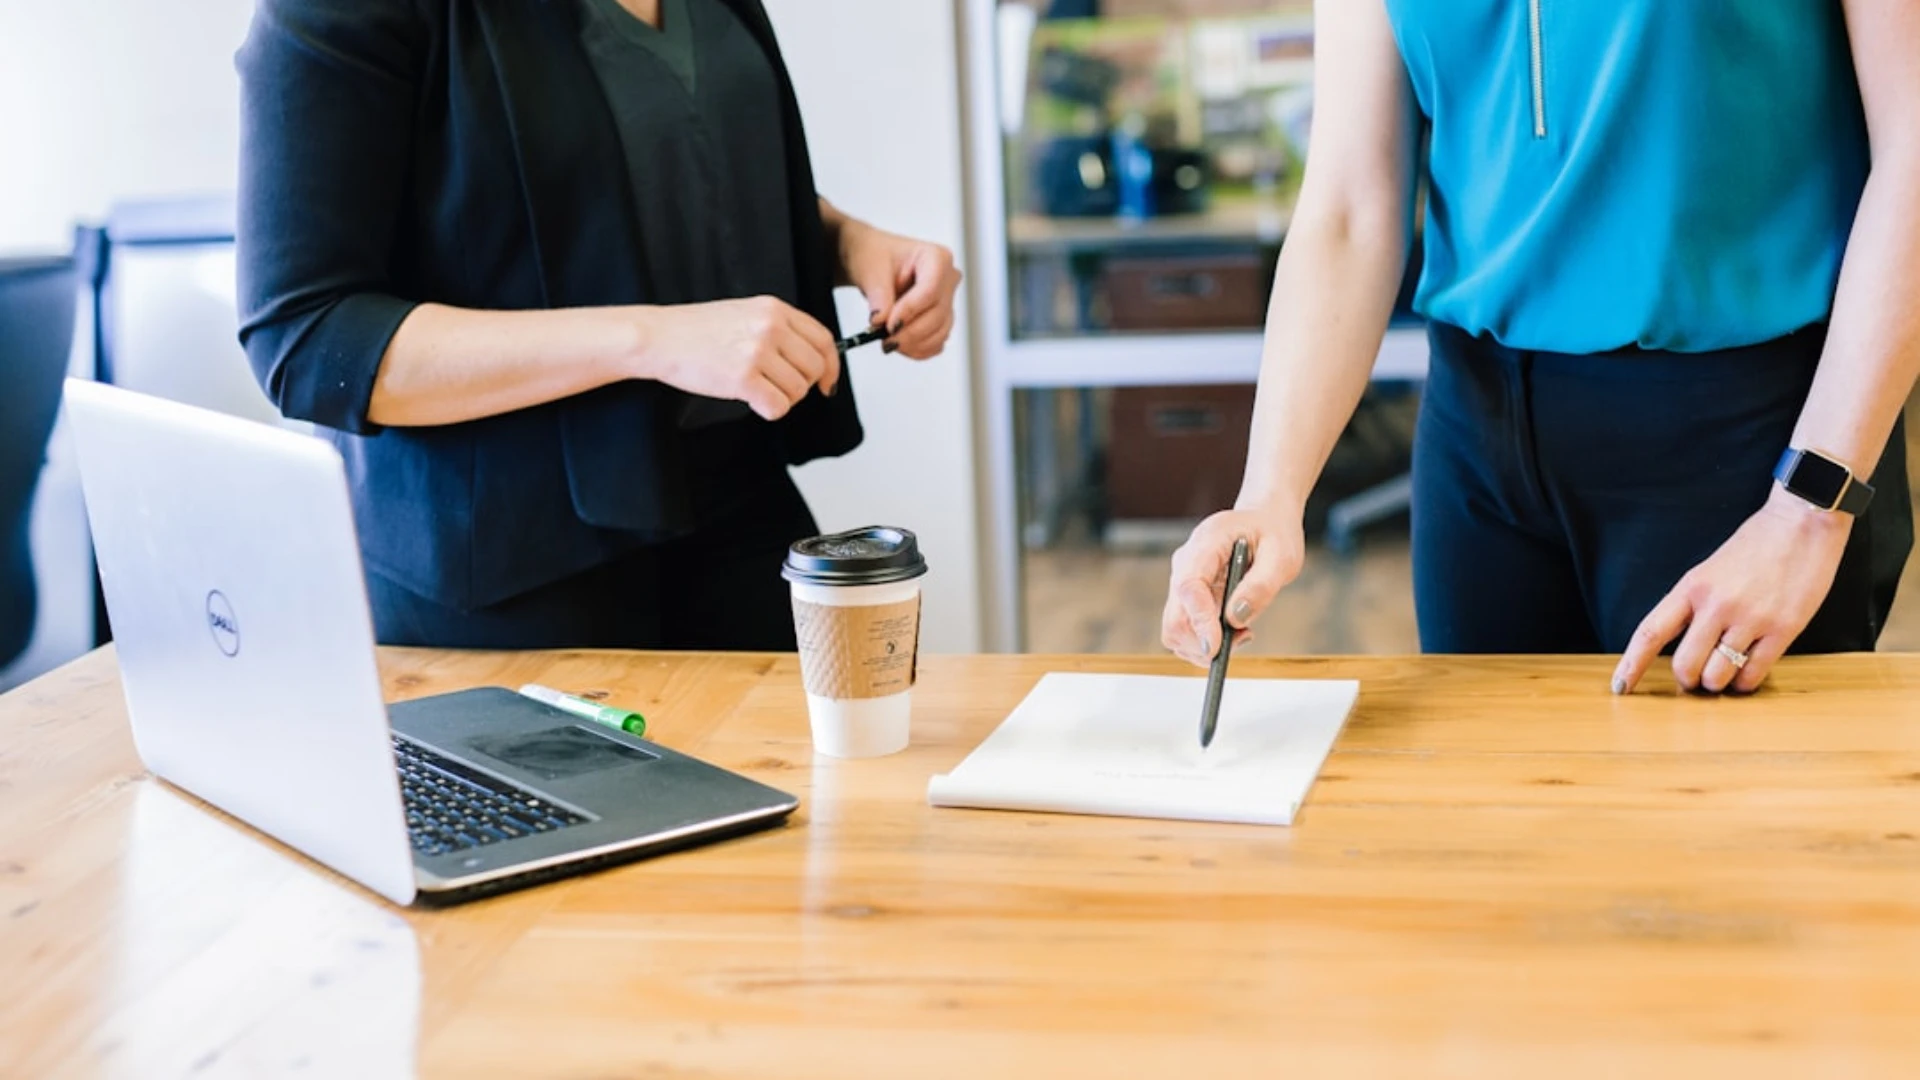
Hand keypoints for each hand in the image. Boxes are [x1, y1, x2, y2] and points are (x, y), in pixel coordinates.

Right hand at [633, 297, 840, 420]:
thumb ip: (779, 329)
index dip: (831, 366)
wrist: (660, 338)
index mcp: (774, 309)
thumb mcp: (745, 314)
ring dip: (781, 398)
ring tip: (757, 389)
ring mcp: (757, 352)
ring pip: (797, 390)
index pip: (823, 339)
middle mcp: (771, 327)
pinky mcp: (743, 378)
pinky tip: (751, 400)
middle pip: (813, 368)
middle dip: (801, 386)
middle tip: (778, 388)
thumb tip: (811, 359)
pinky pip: (778, 407)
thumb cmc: (696, 330)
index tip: (826, 382)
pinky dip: (768, 410)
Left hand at [836, 220, 961, 359]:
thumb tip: (880, 321)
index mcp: (936, 257)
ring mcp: (947, 301)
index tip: (889, 326)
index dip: (910, 311)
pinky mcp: (941, 320)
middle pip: (937, 314)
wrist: (872, 263)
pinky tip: (900, 345)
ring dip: (914, 343)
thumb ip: (878, 295)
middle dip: (910, 332)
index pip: (930, 290)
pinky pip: (937, 342)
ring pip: (940, 332)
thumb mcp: (870, 269)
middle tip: (884, 340)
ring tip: (887, 342)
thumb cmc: (874, 256)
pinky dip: (918, 349)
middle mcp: (948, 279)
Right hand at [1161, 507, 1305, 665]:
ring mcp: (1182, 582)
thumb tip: (1235, 618)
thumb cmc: (1273, 534)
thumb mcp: (1282, 555)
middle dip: (1203, 642)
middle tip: (1244, 637)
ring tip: (1243, 631)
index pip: (1188, 587)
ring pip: (1176, 630)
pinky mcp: (1187, 599)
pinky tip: (1234, 629)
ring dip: (1206, 645)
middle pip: (1174, 617)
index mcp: (1206, 543)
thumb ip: (1261, 586)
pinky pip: (1185, 631)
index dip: (1199, 621)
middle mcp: (1185, 564)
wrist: (1263, 521)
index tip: (1216, 648)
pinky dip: (1206, 642)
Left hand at [1613, 488, 1852, 694]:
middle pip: (1685, 665)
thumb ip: (1692, 605)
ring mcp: (1750, 618)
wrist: (1802, 524)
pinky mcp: (1783, 629)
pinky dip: (1745, 683)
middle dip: (1688, 680)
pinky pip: (1754, 673)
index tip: (1620, 687)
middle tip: (1696, 679)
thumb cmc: (1754, 546)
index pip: (1651, 632)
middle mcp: (1716, 605)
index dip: (1632, 664)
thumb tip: (1678, 645)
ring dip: (1718, 684)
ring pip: (1718, 675)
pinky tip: (1746, 674)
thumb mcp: (1708, 571)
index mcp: (1691, 587)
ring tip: (1725, 675)